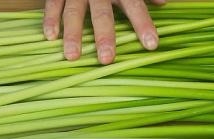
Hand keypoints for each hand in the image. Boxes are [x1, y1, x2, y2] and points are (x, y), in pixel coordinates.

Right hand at [43, 0, 164, 63]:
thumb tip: (163, 3)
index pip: (135, 5)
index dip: (143, 24)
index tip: (152, 44)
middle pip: (102, 14)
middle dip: (104, 36)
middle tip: (107, 59)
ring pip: (74, 12)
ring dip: (73, 34)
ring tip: (73, 56)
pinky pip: (53, 4)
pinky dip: (50, 19)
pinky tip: (51, 37)